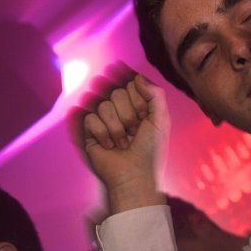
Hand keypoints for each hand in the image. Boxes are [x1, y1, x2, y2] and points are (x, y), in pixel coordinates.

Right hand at [68, 63, 169, 213]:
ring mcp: (103, 119)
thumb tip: (136, 76)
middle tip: (134, 133)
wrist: (136, 175)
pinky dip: (102, 134)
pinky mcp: (89, 131)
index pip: (131, 84)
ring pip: (103, 105)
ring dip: (117, 128)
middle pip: (116, 92)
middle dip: (128, 116)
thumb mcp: (161, 120)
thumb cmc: (151, 150)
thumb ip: (155, 94)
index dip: (138, 101)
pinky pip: (90, 118)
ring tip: (123, 143)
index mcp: (136, 103)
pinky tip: (109, 146)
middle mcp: (119, 108)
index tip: (144, 118)